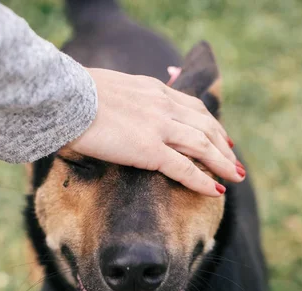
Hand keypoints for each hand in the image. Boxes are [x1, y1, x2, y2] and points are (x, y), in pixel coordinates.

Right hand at [67, 68, 243, 195]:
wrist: (65, 98)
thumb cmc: (72, 97)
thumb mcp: (104, 91)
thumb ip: (118, 104)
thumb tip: (109, 117)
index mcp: (152, 90)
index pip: (191, 106)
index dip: (210, 123)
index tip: (221, 136)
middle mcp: (162, 105)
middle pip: (205, 126)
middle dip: (223, 145)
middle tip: (235, 160)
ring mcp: (159, 127)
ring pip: (203, 146)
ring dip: (223, 163)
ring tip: (236, 177)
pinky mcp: (150, 149)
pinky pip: (185, 168)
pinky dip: (203, 180)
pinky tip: (216, 190)